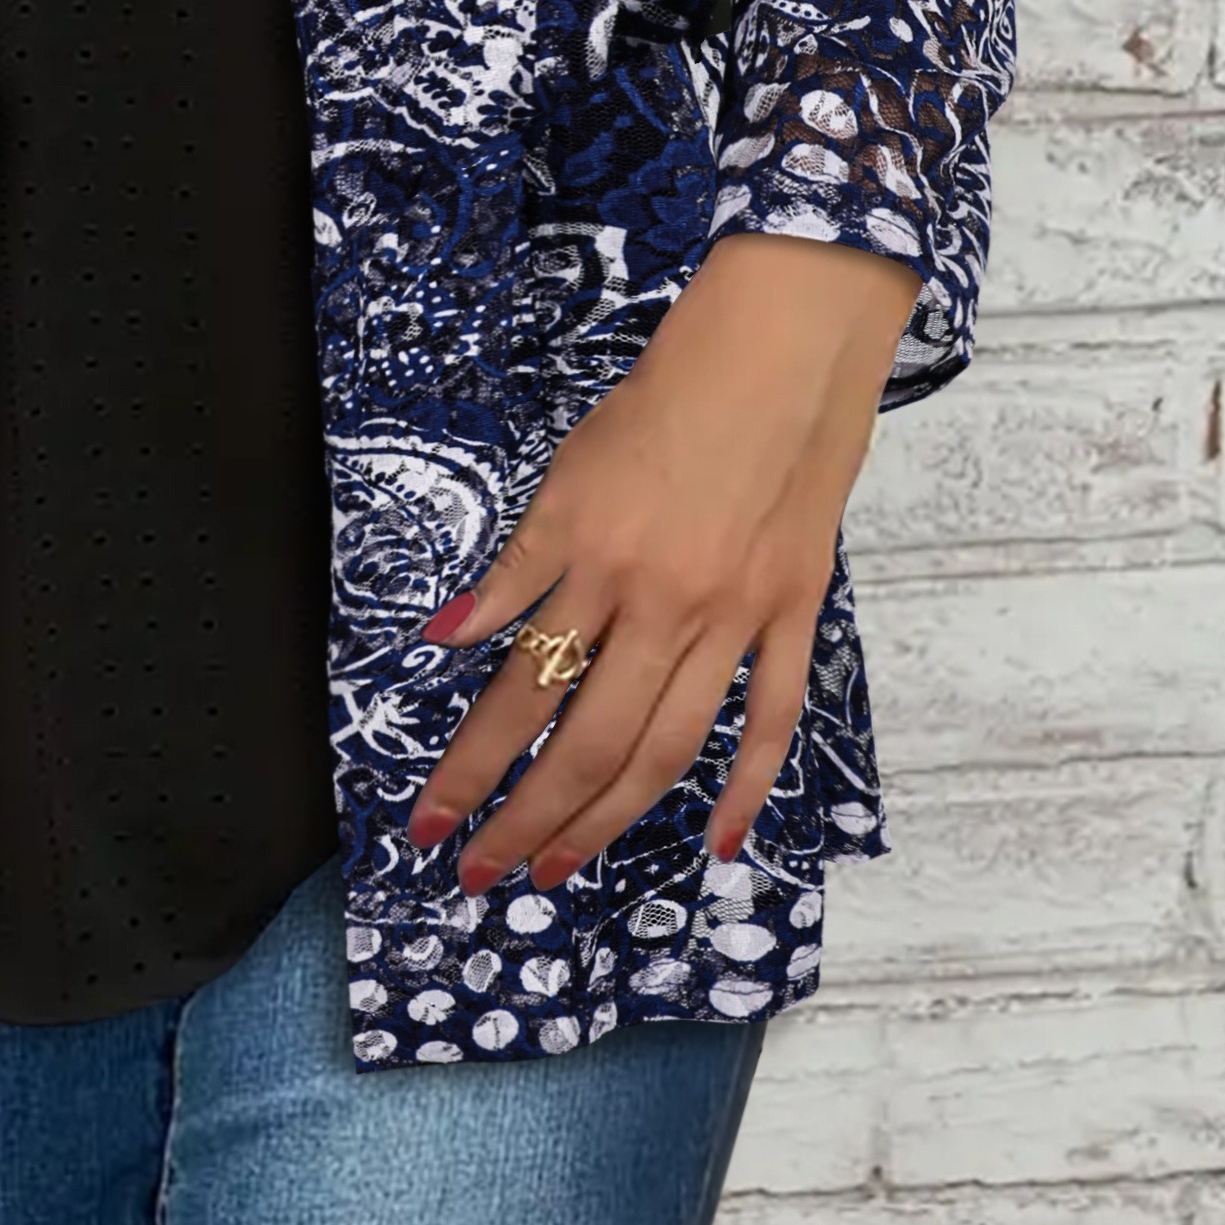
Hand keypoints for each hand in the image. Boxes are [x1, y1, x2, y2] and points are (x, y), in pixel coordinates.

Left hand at [404, 231, 917, 892]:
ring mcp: (733, 615)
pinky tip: (720, 840)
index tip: (431, 823)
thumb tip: (448, 637)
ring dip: (608, 818)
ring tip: (562, 869)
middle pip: (585, 740)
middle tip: (486, 874)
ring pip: (667, 746)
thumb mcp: (569, 474)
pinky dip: (748, 783)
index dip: (470, 768)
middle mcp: (661, 603)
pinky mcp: (792, 612)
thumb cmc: (666, 401)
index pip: (517, 693)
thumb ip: (517, 567)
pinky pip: (772, 716)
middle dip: (528, 817)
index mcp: (594, 564)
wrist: (778, 350)